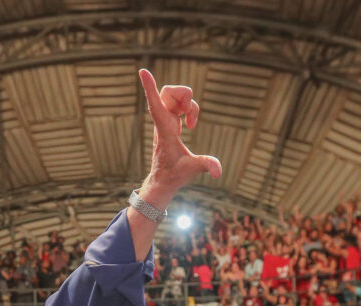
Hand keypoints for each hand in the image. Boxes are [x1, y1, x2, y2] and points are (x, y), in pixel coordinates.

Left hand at [137, 69, 221, 200]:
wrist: (163, 180)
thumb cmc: (174, 174)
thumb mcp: (192, 170)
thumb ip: (206, 165)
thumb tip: (218, 171)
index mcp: (164, 131)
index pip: (155, 105)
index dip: (150, 88)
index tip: (142, 71)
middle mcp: (162, 121)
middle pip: (168, 92)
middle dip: (184, 95)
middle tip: (190, 114)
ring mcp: (165, 120)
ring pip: (174, 95)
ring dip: (189, 102)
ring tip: (192, 123)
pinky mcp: (170, 121)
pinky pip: (178, 102)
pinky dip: (189, 108)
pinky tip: (190, 123)